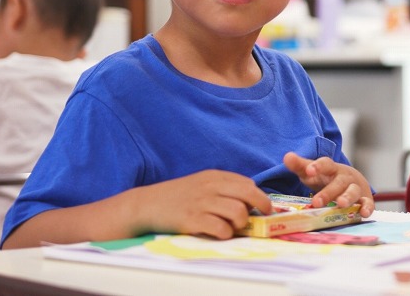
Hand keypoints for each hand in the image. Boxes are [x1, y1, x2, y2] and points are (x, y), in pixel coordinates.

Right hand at [136, 169, 271, 239]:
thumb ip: (222, 188)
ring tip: (234, 228)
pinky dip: (226, 233)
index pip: (247, 183)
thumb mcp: (200, 183)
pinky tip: (221, 234)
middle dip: (261, 206)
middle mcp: (210, 187)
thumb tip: (248, 201)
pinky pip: (220, 228)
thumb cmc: (177, 196)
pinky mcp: (192, 220)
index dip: (258, 196)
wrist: (147, 204)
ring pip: (238, 212)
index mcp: (214, 176)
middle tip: (262, 217)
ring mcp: (201, 203)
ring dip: (241, 223)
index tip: (262, 207)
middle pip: (248, 193)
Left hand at [283, 152, 373, 216]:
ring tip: (341, 204)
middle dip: (328, 192)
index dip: (318, 167)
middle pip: (338, 182)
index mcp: (331, 169)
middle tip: (316, 202)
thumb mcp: (313, 172)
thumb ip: (300, 166)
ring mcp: (355, 188)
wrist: (352, 180)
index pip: (325, 164)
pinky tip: (363, 213)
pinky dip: (367, 207)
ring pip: (353, 191)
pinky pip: (368, 203)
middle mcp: (345, 177)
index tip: (309, 171)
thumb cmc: (328, 178)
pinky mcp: (365, 200)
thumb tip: (286, 157)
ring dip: (347, 197)